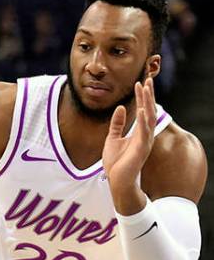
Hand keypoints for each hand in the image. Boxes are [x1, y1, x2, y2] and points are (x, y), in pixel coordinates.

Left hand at [103, 77, 156, 201]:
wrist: (117, 181)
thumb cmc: (116, 163)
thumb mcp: (112, 139)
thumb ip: (117, 124)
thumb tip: (120, 108)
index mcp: (139, 132)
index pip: (142, 109)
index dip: (142, 96)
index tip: (140, 82)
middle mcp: (145, 134)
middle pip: (148, 110)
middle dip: (148, 94)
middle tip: (147, 78)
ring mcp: (145, 141)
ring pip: (148, 117)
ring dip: (146, 102)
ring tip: (145, 88)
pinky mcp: (141, 148)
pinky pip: (144, 131)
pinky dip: (142, 119)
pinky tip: (140, 108)